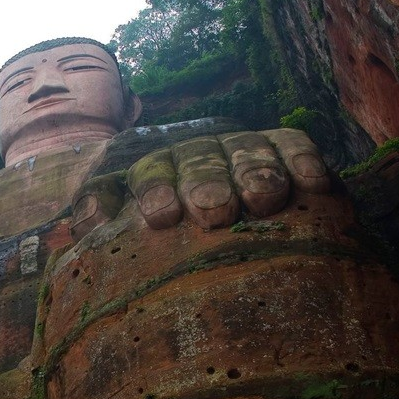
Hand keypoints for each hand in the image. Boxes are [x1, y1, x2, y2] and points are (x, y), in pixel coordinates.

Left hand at [70, 129, 329, 240]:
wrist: (232, 248)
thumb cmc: (168, 256)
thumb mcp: (129, 246)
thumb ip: (104, 230)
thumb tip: (86, 224)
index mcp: (150, 176)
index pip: (143, 175)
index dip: (152, 190)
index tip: (160, 216)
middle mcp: (191, 157)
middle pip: (193, 159)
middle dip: (202, 181)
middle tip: (213, 211)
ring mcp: (234, 149)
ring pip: (240, 149)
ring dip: (251, 171)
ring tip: (263, 200)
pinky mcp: (280, 148)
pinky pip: (289, 142)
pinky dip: (299, 158)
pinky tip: (311, 183)